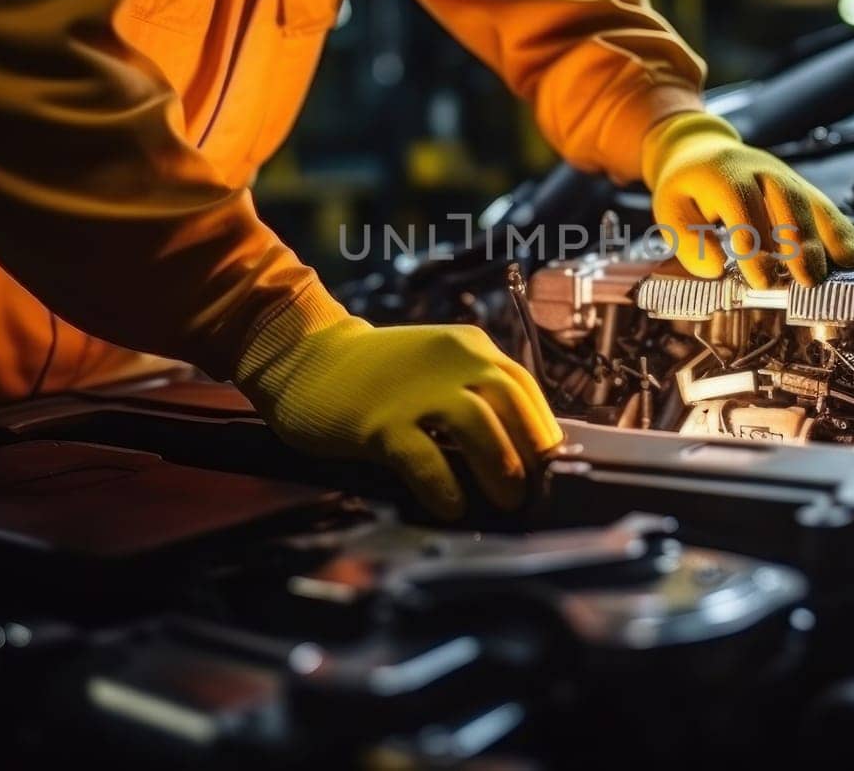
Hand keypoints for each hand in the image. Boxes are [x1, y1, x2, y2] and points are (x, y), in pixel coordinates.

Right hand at [234, 309, 561, 519]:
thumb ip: (472, 394)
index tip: (549, 463)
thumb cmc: (375, 372)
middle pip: (511, 403)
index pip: (524, 386)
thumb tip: (517, 448)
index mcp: (469, 346)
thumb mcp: (435, 367)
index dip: (542, 428)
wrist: (305, 356)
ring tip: (507, 500)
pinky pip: (425, 458)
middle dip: (530, 450)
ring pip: (478, 426)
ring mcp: (416, 390)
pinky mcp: (381, 421)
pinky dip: (444, 486)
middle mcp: (451, 360)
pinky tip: (451, 507)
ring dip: (499, 467)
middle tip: (534, 487)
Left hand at [641, 112, 853, 288]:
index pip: (741, 204)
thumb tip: (716, 267)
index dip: (754, 242)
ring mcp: (784, 176)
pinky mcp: (800, 186)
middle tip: (810, 279)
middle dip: (802, 241)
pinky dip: (844, 229)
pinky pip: (825, 205)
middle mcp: (760, 169)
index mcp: (723, 171)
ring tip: (850, 263)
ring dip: (834, 233)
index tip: (762, 279)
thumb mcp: (669, 209)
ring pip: (813, 200)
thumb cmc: (686, 186)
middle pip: (787, 199)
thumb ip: (687, 240)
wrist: (702, 149)